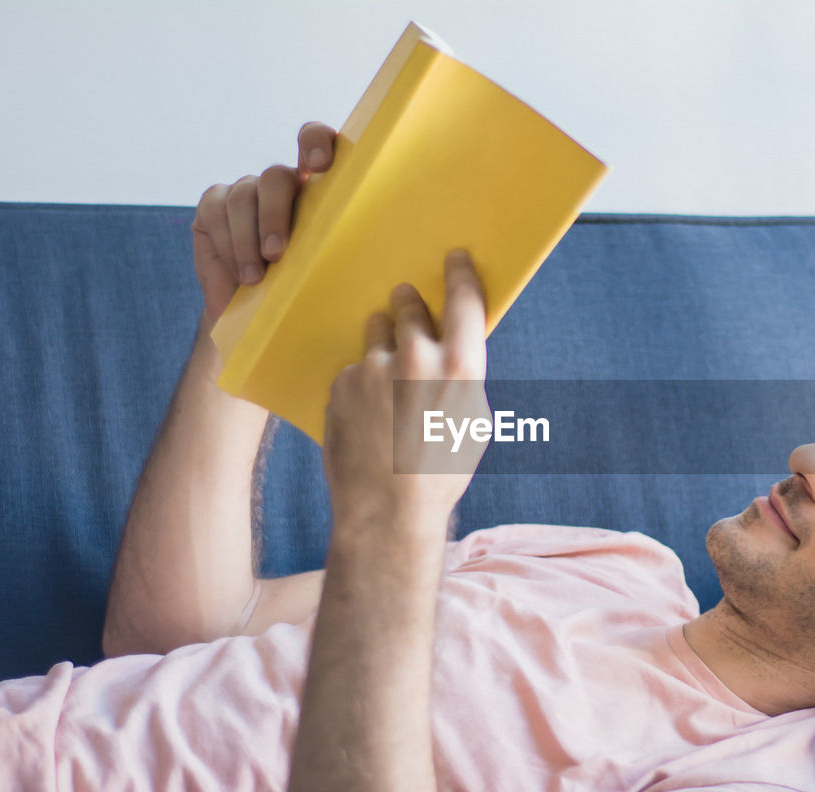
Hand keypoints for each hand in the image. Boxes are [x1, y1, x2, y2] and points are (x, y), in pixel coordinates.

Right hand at [191, 121, 337, 324]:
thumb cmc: (301, 292)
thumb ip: (339, 245)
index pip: (314, 141)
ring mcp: (244, 191)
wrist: (259, 316)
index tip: (321, 165)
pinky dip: (228, 244)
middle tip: (277, 254)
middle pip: (276, 177)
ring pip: (244, 197)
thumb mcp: (326, 267)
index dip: (315, 142)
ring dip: (248, 240)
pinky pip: (216, 213)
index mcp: (315, 188)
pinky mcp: (213, 206)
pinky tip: (240, 271)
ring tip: (256, 278)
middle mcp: (279, 184)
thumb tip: (370, 246)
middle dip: (275, 215)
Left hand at [323, 250, 489, 531]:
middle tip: (407, 304)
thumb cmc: (441, 473)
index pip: (463, 299)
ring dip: (382, 338)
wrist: (387, 511)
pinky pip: (354, 367)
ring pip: (376, 329)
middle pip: (409, 305)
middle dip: (409, 303)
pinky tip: (368, 411)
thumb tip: (454, 349)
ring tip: (387, 372)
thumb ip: (463, 377)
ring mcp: (374, 367)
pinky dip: (361, 379)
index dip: (459, 273)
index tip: (454, 257)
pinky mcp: (342, 382)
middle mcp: (417, 357)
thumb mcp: (473, 422)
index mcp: (461, 366)